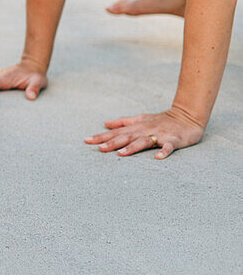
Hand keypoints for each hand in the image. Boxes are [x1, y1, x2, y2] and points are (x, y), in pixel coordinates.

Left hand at [84, 108, 204, 158]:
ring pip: (144, 141)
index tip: (86, 141)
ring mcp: (159, 135)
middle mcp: (145, 130)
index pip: (116, 132)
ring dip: (132, 147)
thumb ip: (123, 122)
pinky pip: (168, 147)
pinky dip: (163, 151)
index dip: (101, 137)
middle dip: (112, 143)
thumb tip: (105, 123)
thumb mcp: (140, 118)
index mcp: (136, 127)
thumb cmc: (162, 120)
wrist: (187, 116)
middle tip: (99, 149)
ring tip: (121, 154)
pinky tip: (157, 157)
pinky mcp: (173, 140)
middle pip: (126, 137)